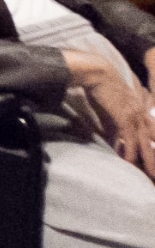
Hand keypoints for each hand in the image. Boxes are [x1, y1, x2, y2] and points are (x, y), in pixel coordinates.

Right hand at [79, 63, 154, 178]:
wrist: (98, 73)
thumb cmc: (102, 86)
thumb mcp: (111, 106)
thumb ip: (115, 123)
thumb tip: (115, 140)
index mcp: (141, 109)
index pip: (153, 130)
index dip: (154, 143)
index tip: (153, 155)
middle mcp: (142, 113)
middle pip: (154, 138)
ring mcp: (135, 116)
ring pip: (146, 143)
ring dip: (149, 160)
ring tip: (152, 174)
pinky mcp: (125, 118)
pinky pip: (130, 140)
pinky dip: (130, 152)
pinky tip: (129, 162)